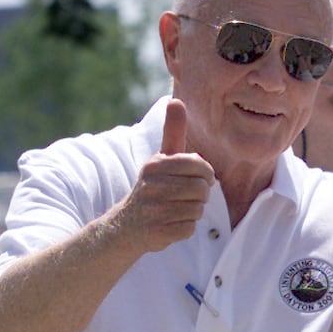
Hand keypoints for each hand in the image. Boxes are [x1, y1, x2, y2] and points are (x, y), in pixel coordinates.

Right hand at [115, 98, 213, 252]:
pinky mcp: (157, 231)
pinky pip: (189, 229)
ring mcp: (153, 210)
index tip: (198, 178)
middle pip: (201, 189)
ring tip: (176, 209)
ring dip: (192, 212)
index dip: (206, 174)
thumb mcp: (160, 158)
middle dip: (200, 195)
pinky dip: (184, 228)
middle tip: (186, 196)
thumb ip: (172, 131)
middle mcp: (152, 186)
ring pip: (197, 209)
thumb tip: (176, 100)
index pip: (199, 165)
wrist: (126, 225)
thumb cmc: (153, 187)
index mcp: (155, 165)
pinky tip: (170, 223)